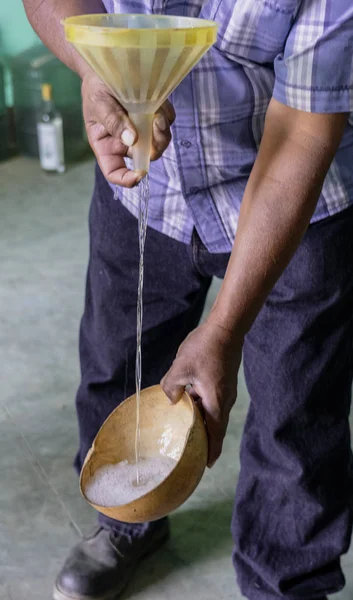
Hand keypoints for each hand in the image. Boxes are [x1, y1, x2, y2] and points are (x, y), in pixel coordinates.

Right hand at [82, 71, 174, 187]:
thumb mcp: (98, 103)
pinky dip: (165, 117)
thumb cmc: (95, 87)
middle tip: (156, 126)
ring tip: (157, 115)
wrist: (105, 64)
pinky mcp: (153, 117)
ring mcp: (142, 130)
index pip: (115, 172)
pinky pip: (166, 124)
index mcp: (107, 146)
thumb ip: (114, 121)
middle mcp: (125, 142)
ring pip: (159, 143)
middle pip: (145, 158)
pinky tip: (158, 105)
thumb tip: (131, 140)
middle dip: (155, 147)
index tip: (139, 175)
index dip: (126, 179)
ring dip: (162, 132)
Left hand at [161, 318, 242, 466]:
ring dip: (202, 423)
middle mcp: (225, 400)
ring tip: (186, 430)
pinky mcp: (224, 382)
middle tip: (191, 453)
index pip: (215, 435)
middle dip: (205, 441)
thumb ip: (172, 387)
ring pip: (213, 414)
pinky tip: (188, 403)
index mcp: (216, 402)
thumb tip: (170, 399)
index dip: (211, 452)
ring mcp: (226, 391)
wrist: (226, 327)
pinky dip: (202, 408)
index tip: (205, 466)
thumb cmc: (205, 347)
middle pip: (215, 428)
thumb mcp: (181, 367)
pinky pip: (213, 401)